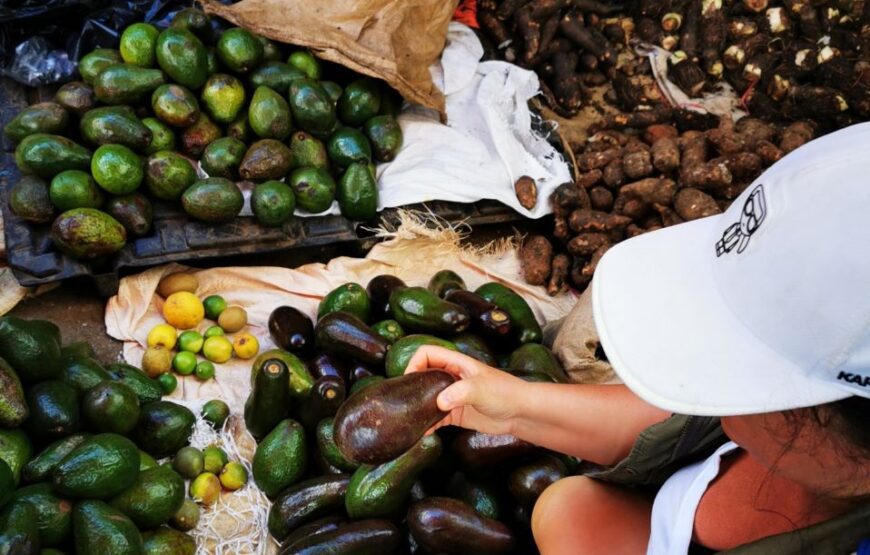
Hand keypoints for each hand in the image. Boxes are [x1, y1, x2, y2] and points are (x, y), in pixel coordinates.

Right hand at [404, 346, 526, 435]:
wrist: (521, 413)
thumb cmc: (504, 393)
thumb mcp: (481, 388)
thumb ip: (460, 392)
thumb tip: (439, 402)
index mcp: (456, 363)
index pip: (428, 354)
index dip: (415, 363)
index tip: (410, 380)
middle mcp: (451, 377)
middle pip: (423, 376)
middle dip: (412, 386)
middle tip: (405, 402)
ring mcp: (453, 396)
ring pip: (427, 398)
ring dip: (418, 408)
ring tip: (410, 419)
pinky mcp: (456, 413)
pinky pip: (436, 417)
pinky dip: (427, 423)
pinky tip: (423, 432)